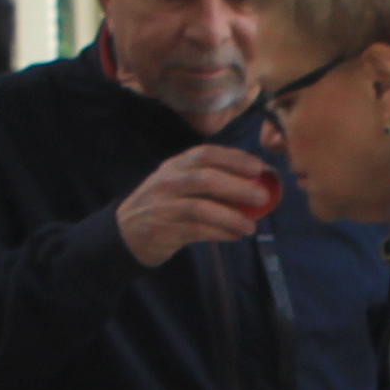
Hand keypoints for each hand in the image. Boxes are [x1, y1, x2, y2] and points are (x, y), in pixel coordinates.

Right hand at [115, 145, 283, 265]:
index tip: (258, 167)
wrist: (126, 233)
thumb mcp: (178, 183)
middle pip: (205, 179)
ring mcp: (164, 207)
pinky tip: (234, 236)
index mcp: (175, 166)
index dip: (234, 158)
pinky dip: (220, 233)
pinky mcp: (164, 230)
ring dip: (231, 217)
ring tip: (251, 226)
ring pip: (201, 208)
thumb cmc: (164, 205)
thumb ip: (208, 179)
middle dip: (237, 186)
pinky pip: (197, 231)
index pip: (205, 154)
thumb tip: (254, 183)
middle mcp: (168, 182)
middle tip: (263, 197)